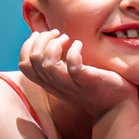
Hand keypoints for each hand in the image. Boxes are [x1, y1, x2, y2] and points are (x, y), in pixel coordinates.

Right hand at [19, 28, 138, 115]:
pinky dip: (74, 51)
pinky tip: (79, 45)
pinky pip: (72, 66)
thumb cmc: (93, 84)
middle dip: (41, 40)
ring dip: (55, 45)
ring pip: (47, 64)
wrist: (115, 105)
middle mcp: (55, 84)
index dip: (27, 46)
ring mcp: (69, 84)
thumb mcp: (68, 75)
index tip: (41, 34)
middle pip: (32, 61)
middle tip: (57, 33)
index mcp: (48, 82)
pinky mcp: (85, 81)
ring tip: (67, 38)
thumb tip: (47, 38)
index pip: (23, 65)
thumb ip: (57, 62)